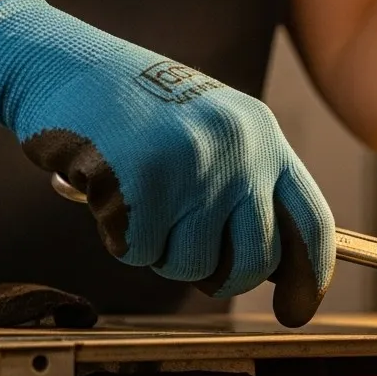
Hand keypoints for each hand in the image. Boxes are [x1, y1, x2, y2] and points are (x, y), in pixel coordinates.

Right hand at [0, 0, 334, 326]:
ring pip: (192, 266)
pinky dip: (119, 237)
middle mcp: (240, 151)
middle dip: (222, 278)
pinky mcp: (145, 183)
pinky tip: (111, 193)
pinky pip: (140, 253)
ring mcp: (195, 167)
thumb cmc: (139, 108)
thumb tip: (274, 269)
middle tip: (187, 252)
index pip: (312, 224)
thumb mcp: (217, 130)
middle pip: (256, 262)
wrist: (64, 64)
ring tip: (142, 201)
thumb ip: (250, 187)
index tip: (295, 311)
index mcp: (265, 137)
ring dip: (160, 252)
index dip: (310, 278)